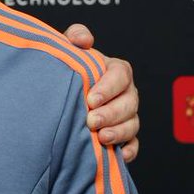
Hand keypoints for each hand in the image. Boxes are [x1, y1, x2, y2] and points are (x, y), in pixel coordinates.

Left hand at [64, 24, 138, 163]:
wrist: (60, 94)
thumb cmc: (67, 69)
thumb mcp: (68, 48)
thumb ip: (76, 37)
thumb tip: (83, 40)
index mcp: (116, 71)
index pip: (121, 75)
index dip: (109, 87)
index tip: (91, 99)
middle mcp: (126, 93)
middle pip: (129, 103)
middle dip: (112, 113)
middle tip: (91, 121)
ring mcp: (127, 116)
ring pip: (132, 124)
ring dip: (118, 132)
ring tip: (100, 138)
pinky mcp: (124, 136)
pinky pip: (133, 145)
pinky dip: (128, 151)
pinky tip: (117, 156)